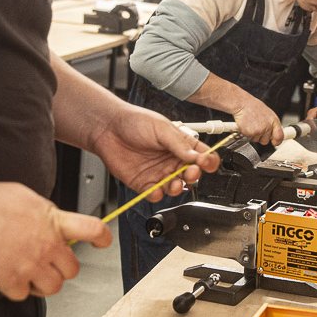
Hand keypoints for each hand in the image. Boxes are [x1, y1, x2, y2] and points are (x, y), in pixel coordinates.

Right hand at [0, 182, 110, 300]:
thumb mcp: (29, 199)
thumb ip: (47, 215)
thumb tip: (54, 221)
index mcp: (54, 221)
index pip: (92, 230)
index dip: (102, 238)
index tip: (103, 243)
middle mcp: (46, 245)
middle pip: (72, 269)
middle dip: (63, 268)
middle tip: (50, 263)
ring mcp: (30, 264)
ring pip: (53, 288)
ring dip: (43, 283)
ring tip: (30, 272)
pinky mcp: (10, 280)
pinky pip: (23, 295)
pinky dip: (17, 289)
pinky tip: (8, 276)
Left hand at [89, 106, 220, 199]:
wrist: (108, 128)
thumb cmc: (134, 122)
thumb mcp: (161, 128)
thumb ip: (179, 144)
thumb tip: (197, 156)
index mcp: (181, 145)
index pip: (202, 156)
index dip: (208, 161)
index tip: (205, 162)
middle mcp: (172, 161)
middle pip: (191, 175)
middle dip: (194, 176)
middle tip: (190, 172)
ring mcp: (159, 173)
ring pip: (175, 188)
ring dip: (177, 188)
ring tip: (174, 183)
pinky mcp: (144, 183)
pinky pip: (155, 195)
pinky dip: (157, 195)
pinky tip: (155, 189)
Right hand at [231, 97, 283, 145]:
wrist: (242, 103)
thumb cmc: (252, 106)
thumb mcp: (267, 113)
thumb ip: (271, 123)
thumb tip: (273, 132)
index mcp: (273, 121)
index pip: (279, 136)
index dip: (277, 141)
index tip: (274, 142)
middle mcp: (267, 126)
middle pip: (266, 141)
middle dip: (261, 137)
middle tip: (256, 127)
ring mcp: (259, 131)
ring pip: (256, 140)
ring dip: (253, 135)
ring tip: (251, 124)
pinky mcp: (250, 133)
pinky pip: (248, 138)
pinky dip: (246, 134)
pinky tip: (246, 125)